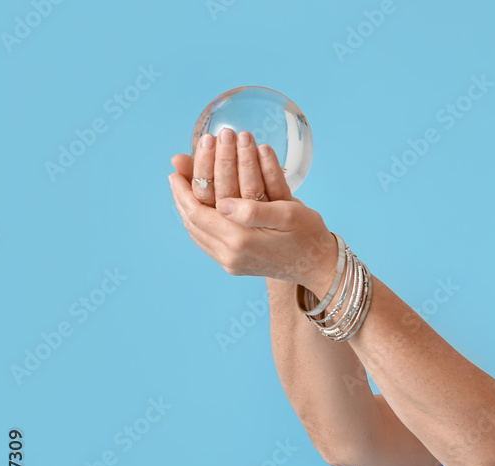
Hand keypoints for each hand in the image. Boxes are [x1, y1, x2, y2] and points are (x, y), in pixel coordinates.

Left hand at [168, 128, 337, 287]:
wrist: (320, 267)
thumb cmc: (309, 235)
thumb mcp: (288, 213)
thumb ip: (254, 210)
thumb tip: (222, 204)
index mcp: (241, 240)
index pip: (198, 212)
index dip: (183, 190)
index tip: (174, 169)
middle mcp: (231, 255)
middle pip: (193, 223)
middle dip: (182, 197)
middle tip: (175, 174)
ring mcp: (232, 264)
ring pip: (197, 234)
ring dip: (187, 211)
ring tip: (182, 191)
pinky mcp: (235, 266)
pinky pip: (207, 243)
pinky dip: (198, 225)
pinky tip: (199, 212)